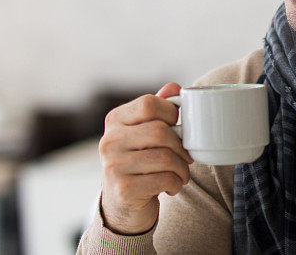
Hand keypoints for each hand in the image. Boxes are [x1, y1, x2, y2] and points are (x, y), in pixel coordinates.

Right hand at [98, 82, 192, 234]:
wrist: (122, 207)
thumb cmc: (139, 164)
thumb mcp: (145, 133)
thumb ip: (157, 110)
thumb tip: (174, 87)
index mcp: (115, 120)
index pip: (148, 104)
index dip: (171, 113)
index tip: (178, 126)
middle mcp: (109, 141)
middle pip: (159, 131)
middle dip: (181, 146)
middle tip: (187, 157)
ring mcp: (113, 166)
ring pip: (165, 157)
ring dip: (182, 168)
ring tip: (181, 173)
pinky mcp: (123, 190)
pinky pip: (164, 179)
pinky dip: (176, 183)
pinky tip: (172, 186)